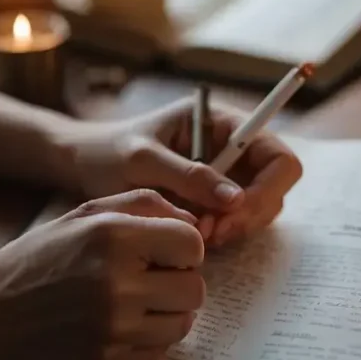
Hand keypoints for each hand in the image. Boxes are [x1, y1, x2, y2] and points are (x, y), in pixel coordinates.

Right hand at [0, 190, 204, 359]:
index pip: (192, 244)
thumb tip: (192, 222)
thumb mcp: (83, 214)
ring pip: (183, 322)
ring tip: (136, 301)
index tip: (163, 251)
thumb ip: (143, 206)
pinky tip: (120, 323)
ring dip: (168, 311)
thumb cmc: (36, 260)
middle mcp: (118, 284)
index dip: (183, 247)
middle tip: (149, 277)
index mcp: (113, 237)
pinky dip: (148, 336)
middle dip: (178, 280)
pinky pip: (159, 350)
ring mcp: (114, 329)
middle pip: (195, 287)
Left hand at [63, 98, 301, 245]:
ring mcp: (225, 176)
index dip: (269, 188)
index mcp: (222, 123)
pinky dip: (222, 234)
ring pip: (259, 210)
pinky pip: (236, 222)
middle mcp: (232, 148)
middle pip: (275, 188)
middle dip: (249, 214)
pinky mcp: (213, 201)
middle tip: (210, 232)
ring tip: (196, 234)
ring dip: (235, 228)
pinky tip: (192, 236)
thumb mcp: (143, 159)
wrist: (83, 166)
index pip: (277, 155)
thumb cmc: (108, 152)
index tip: (234, 211)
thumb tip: (236, 199)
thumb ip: (187, 175)